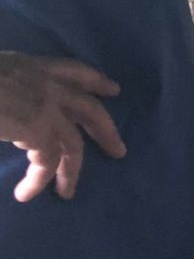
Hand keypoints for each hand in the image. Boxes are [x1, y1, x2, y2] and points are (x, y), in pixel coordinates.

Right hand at [0, 53, 126, 202]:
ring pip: (73, 142)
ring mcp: (44, 104)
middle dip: (105, 130)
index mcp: (27, 65)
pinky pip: (49, 160)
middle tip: (118, 151)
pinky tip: (26, 193)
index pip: (72, 69)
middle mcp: (42, 81)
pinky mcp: (38, 126)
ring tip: (66, 192)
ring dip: (71, 170)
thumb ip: (8, 94)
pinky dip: (39, 180)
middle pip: (89, 107)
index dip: (94, 80)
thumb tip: (13, 117)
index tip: (112, 90)